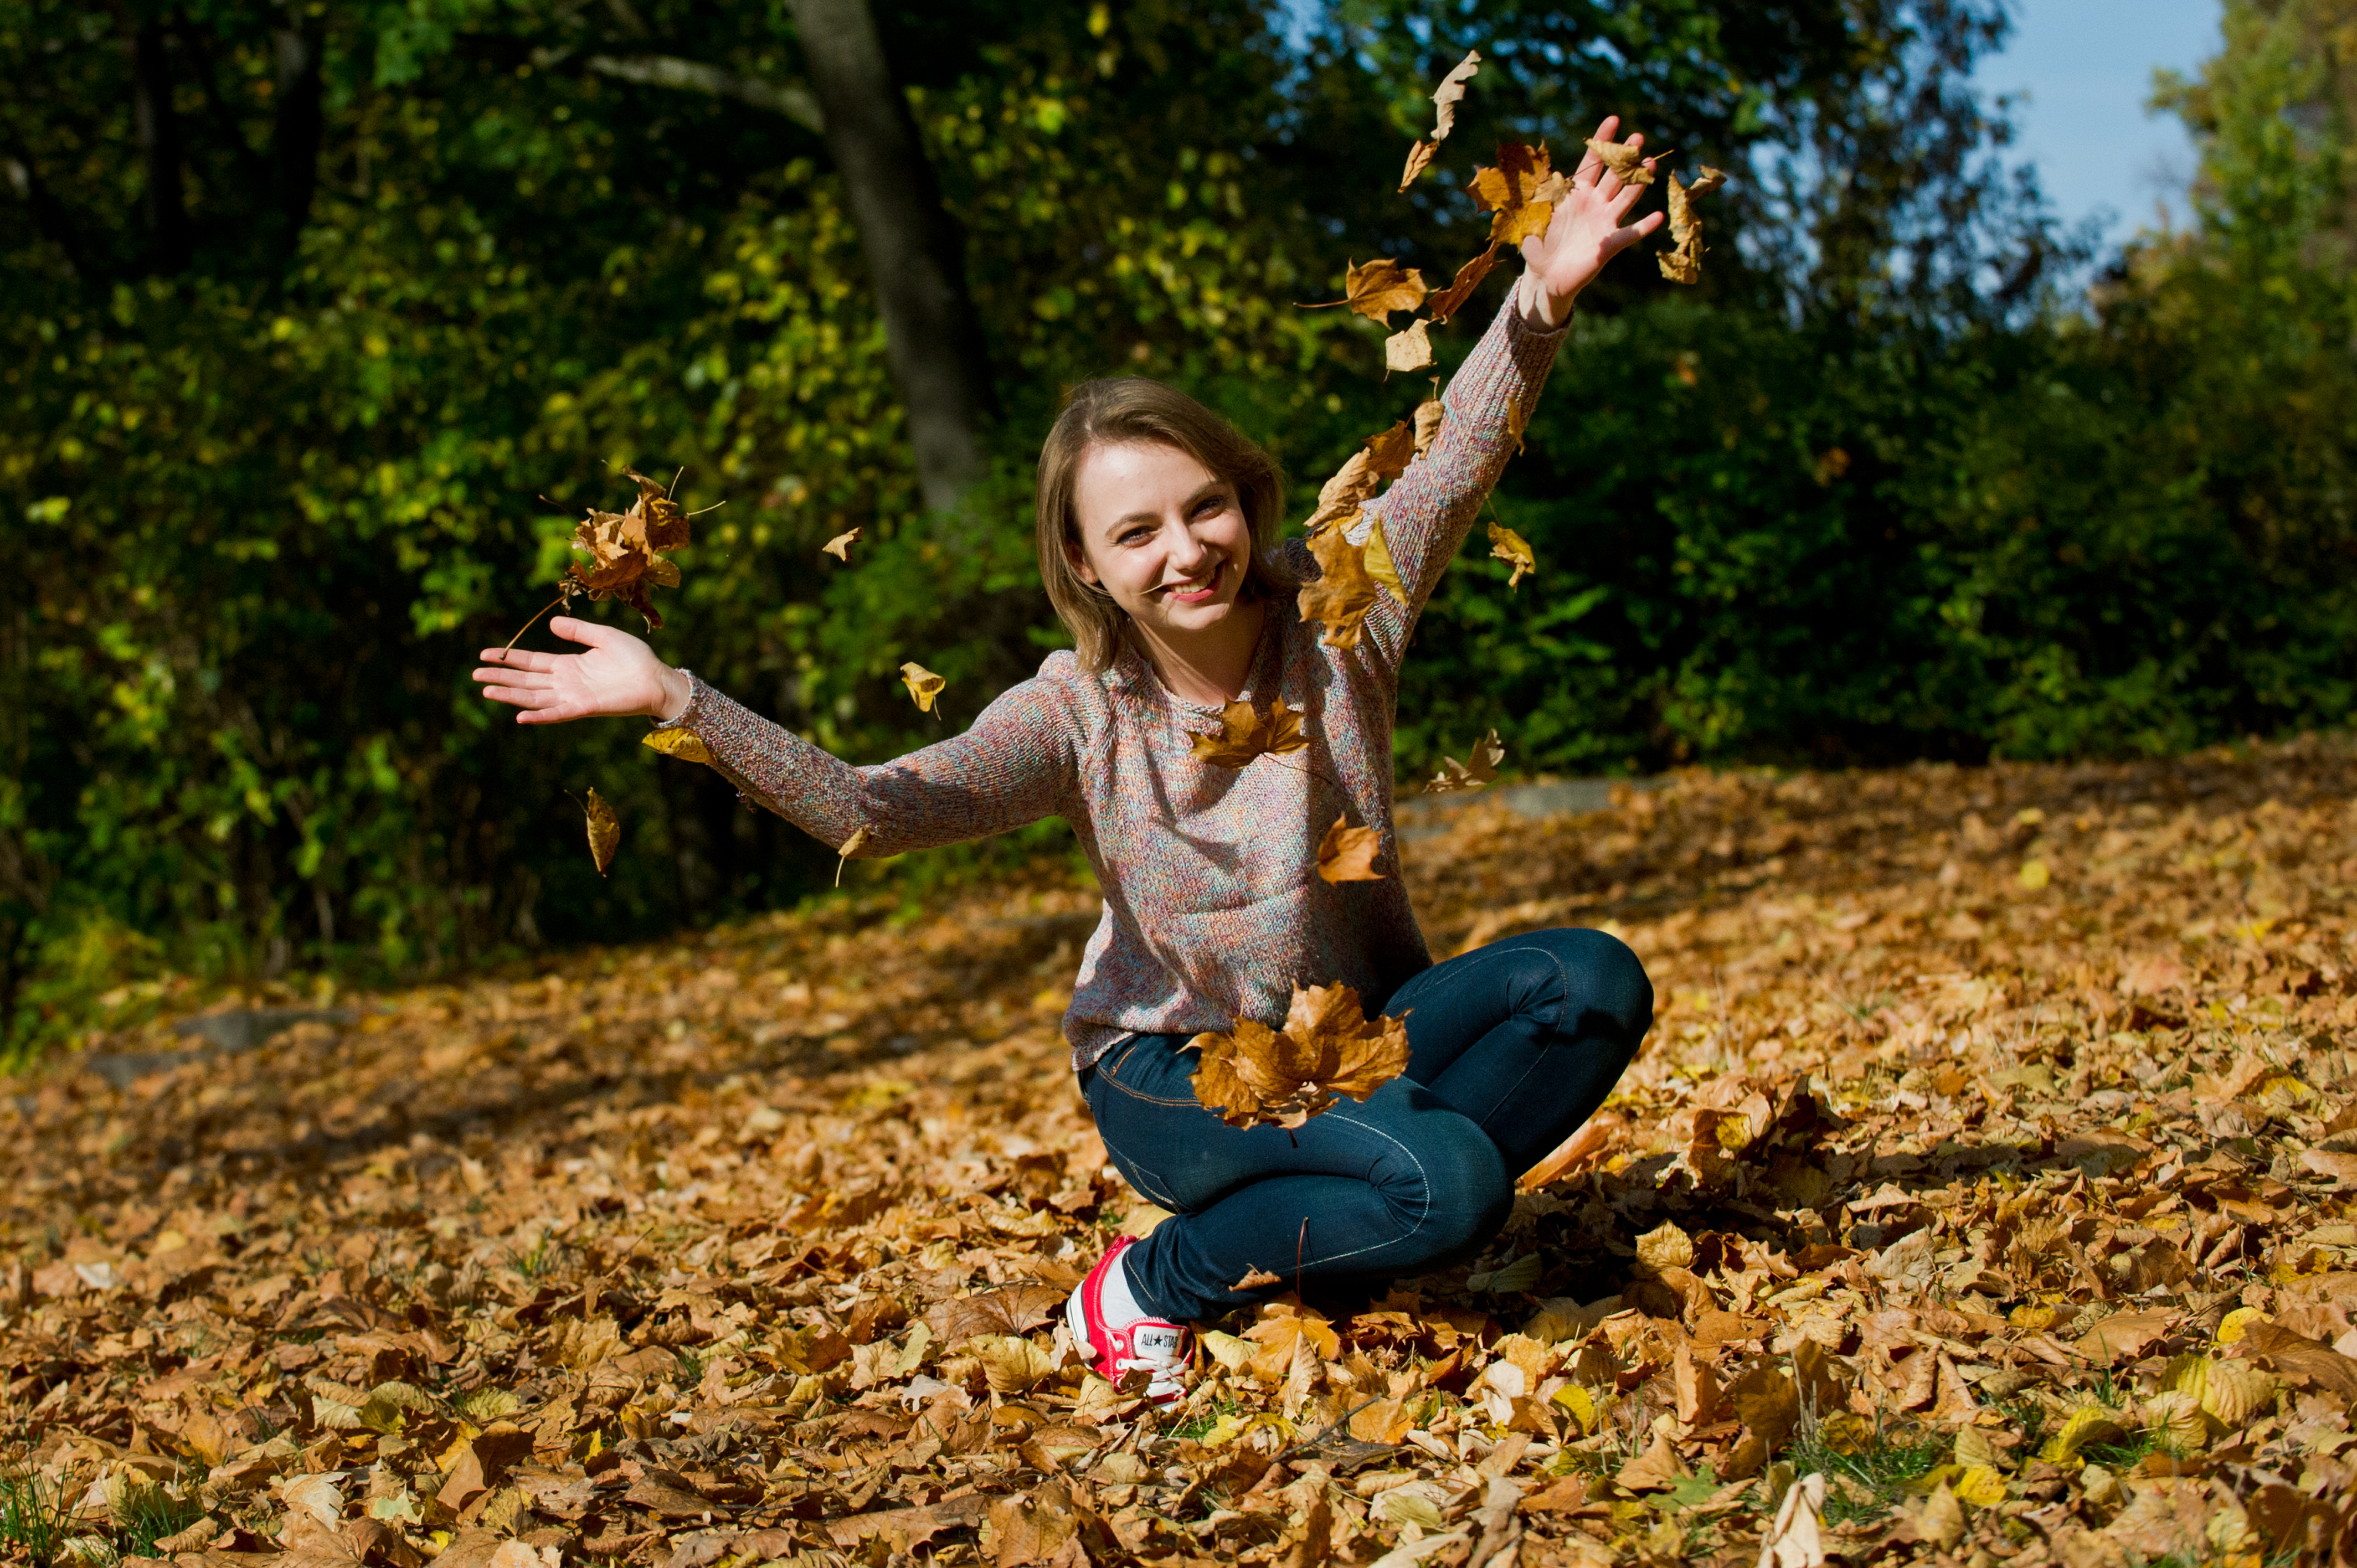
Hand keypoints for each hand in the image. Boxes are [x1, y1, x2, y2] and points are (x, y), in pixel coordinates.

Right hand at [473, 616, 691, 723]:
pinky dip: (539, 715)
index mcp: (568, 664)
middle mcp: (566, 682)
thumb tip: (551, 625)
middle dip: (501, 678)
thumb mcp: (604, 636)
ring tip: (487, 691)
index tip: (485, 655)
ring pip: (535, 697)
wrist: (657, 678)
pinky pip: (557, 713)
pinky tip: (520, 716)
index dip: (509, 659)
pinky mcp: (585, 707)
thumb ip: (578, 632)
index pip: (531, 662)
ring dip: (511, 695)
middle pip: (526, 680)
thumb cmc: (635, 658)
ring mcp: (573, 696)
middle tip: (475, 675)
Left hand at [1516, 115, 1667, 327]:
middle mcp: (1594, 203)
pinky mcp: (1608, 245)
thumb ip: (1535, 195)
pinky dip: (1644, 226)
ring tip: (1650, 163)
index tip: (1613, 120)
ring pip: (1625, 198)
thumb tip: (1527, 172)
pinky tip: (1658, 216)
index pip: (1591, 161)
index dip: (1601, 141)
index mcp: (1575, 192)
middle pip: (1613, 175)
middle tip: (1637, 138)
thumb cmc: (1538, 245)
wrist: (1544, 276)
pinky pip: (1629, 234)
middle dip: (1625, 156)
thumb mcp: (1531, 217)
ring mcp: (1604, 222)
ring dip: (1638, 182)